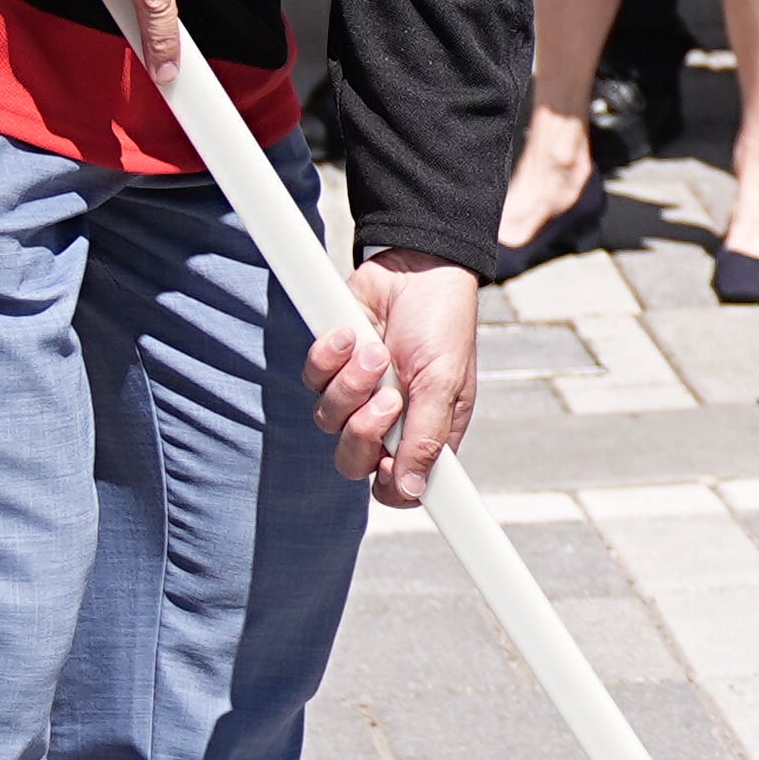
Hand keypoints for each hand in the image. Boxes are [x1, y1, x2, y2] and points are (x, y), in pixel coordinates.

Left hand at [310, 248, 479, 507]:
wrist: (416, 269)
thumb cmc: (443, 324)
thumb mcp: (445, 383)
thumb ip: (427, 438)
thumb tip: (412, 491)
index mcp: (423, 432)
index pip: (398, 487)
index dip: (389, 486)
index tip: (389, 467)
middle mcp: (387, 420)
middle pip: (352, 461)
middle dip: (364, 431)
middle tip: (388, 399)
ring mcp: (356, 393)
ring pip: (328, 420)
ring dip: (351, 384)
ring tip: (377, 351)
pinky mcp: (331, 364)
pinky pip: (312, 379)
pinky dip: (330, 356)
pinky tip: (353, 333)